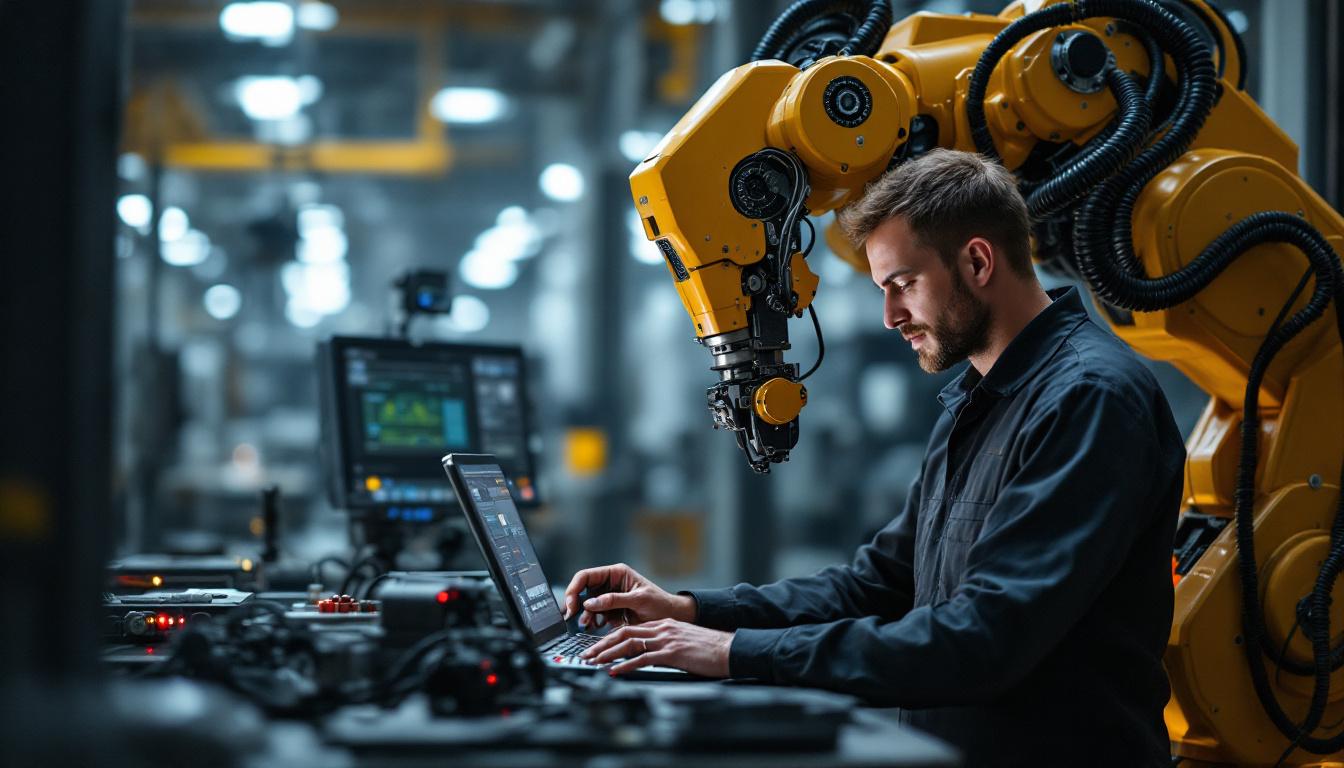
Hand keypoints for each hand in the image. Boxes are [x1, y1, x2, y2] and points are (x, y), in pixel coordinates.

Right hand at [563, 562, 695, 628]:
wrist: (671, 618)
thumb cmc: (660, 604)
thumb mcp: (638, 600)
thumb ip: (614, 600)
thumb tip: (590, 603)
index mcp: (616, 573)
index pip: (586, 576)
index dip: (575, 589)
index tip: (572, 604)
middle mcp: (610, 583)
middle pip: (584, 590)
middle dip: (577, 604)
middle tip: (573, 616)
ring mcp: (610, 598)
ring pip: (588, 605)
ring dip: (585, 615)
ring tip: (588, 624)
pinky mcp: (611, 611)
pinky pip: (596, 615)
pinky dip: (593, 621)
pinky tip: (597, 626)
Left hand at [580, 619, 732, 676]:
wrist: (728, 649)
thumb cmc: (708, 649)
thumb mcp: (682, 642)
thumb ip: (663, 646)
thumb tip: (646, 658)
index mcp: (663, 625)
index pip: (630, 628)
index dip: (610, 638)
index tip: (597, 648)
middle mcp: (662, 629)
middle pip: (624, 633)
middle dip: (602, 644)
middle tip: (587, 654)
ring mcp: (666, 640)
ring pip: (629, 643)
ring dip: (608, 654)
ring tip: (594, 662)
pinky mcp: (671, 653)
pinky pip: (642, 658)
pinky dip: (625, 665)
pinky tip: (615, 671)